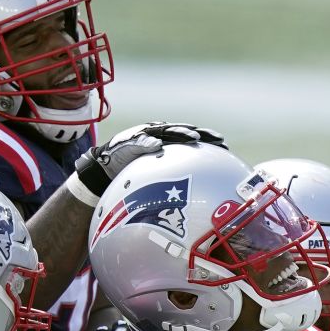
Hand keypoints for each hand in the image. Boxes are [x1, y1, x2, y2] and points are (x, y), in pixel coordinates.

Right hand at [73, 121, 227, 196]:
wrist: (105, 169)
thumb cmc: (134, 173)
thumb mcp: (156, 177)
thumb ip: (172, 179)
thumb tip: (196, 198)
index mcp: (168, 143)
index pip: (191, 139)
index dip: (208, 139)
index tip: (224, 145)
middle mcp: (158, 135)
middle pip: (182, 132)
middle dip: (197, 133)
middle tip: (212, 138)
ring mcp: (144, 136)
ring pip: (165, 132)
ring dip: (179, 133)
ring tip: (192, 138)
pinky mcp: (128, 142)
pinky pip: (139, 142)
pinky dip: (148, 143)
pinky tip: (156, 145)